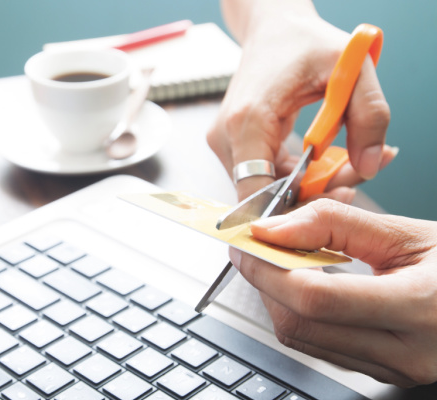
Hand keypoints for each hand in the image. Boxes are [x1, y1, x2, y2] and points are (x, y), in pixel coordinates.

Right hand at [209, 1, 395, 201]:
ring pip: (265, 187)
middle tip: (353, 174)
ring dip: (305, 185)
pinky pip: (264, 175)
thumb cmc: (304, 43)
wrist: (274, 29)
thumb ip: (370, 116)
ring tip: (343, 164)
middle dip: (311, 194)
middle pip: (265, 193)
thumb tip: (370, 166)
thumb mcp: (350, 69)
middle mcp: (226, 136)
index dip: (289, 212)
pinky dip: (294, 175)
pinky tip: (322, 161)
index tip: (328, 208)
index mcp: (248, 121)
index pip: (255, 192)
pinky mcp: (232, 145)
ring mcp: (225, 142)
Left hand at [231, 199, 436, 386]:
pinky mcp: (386, 374)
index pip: (316, 298)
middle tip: (253, 250)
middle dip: (263, 284)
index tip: (245, 244)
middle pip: (300, 325)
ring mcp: (395, 370)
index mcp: (421, 308)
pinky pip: (324, 348)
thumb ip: (336, 226)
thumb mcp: (409, 233)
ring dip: (279, 300)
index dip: (267, 269)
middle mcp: (406, 353)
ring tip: (278, 263)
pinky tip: (304, 287)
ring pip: (304, 341)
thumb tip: (274, 230)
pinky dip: (302, 316)